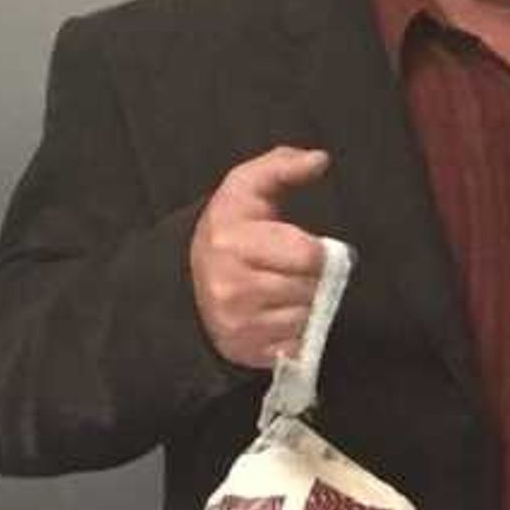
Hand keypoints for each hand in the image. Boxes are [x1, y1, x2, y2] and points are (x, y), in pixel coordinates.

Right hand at [189, 144, 331, 369]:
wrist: (188, 279)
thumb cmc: (232, 229)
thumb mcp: (247, 188)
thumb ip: (282, 167)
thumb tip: (320, 159)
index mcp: (233, 243)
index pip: (308, 256)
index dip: (321, 252)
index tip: (313, 246)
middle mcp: (231, 287)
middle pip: (312, 289)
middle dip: (315, 278)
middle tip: (296, 269)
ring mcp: (237, 323)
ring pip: (308, 318)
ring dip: (309, 304)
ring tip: (287, 289)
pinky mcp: (247, 350)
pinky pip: (298, 344)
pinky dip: (299, 331)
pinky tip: (281, 314)